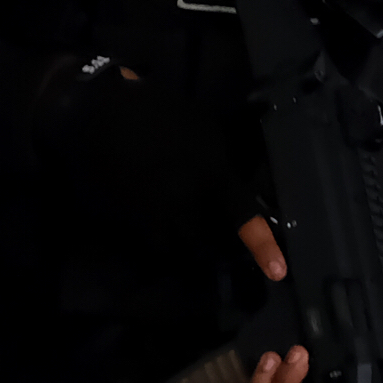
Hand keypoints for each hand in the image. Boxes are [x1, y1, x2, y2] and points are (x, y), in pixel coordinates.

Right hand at [29, 62, 245, 241]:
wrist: (105, 111)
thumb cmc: (161, 111)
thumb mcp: (206, 125)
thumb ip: (225, 155)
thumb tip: (239, 175)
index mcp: (213, 175)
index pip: (244, 216)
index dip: (262, 245)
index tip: (277, 270)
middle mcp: (187, 200)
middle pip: (203, 240)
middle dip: (206, 242)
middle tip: (207, 239)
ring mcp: (155, 210)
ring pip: (172, 245)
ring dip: (178, 244)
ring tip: (177, 235)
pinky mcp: (128, 213)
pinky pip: (147, 235)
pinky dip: (154, 235)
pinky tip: (152, 220)